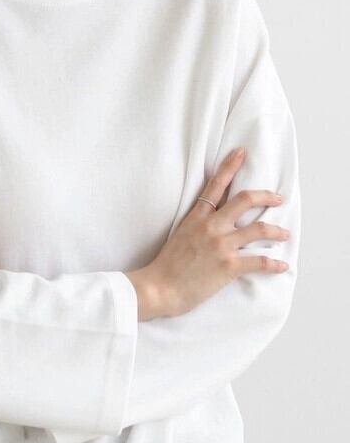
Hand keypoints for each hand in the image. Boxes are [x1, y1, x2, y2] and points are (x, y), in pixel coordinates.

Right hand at [126, 147, 290, 320]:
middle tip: (277, 199)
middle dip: (266, 197)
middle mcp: (211, 227)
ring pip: (259, 230)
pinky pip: (260, 262)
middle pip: (245, 200)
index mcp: (196, 218)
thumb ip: (198, 224)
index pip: (215, 186)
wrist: (159, 289)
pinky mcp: (229, 267)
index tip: (241, 153)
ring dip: (277, 231)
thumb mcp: (179, 236)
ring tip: (284, 234)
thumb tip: (214, 219)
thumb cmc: (165, 266)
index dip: (230, 167)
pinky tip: (282, 266)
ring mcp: (221, 246)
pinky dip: (274, 265)